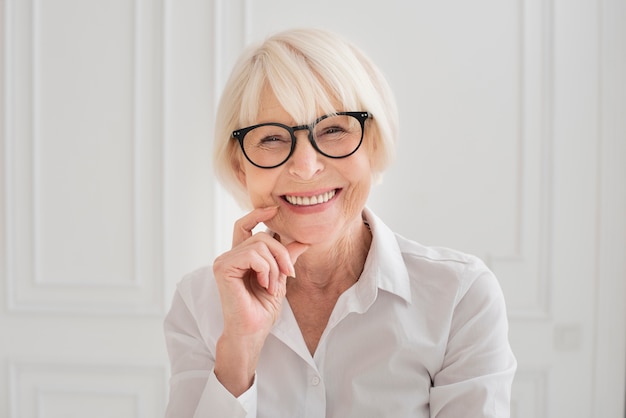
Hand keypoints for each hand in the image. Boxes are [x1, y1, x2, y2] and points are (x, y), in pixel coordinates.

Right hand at [212, 206, 307, 394]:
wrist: (252, 332)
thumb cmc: (261, 310)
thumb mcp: (279, 278)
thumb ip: (286, 258)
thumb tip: (302, 240)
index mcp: (240, 257)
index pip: (245, 226)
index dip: (257, 215)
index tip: (274, 210)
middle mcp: (229, 256)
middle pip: (261, 236)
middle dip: (281, 253)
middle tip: (288, 274)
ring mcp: (224, 261)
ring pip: (259, 244)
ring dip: (274, 265)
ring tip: (272, 285)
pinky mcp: (223, 268)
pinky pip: (253, 255)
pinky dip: (266, 269)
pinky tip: (264, 285)